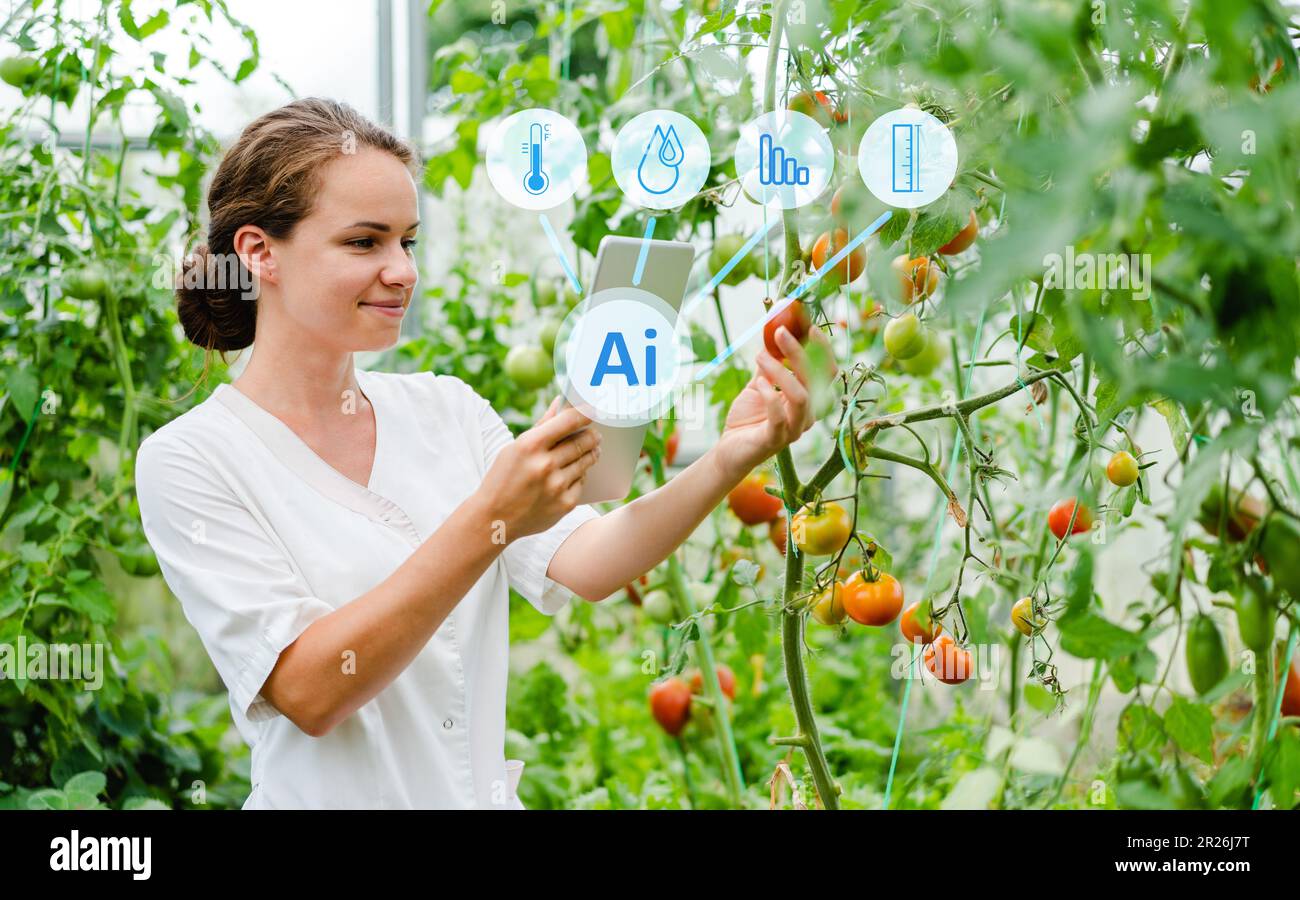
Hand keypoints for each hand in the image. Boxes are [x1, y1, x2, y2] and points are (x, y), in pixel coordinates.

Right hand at [477, 397, 601, 541]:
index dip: (586, 413)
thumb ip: (542, 426)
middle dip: (593, 436)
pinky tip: (574, 474)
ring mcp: (556, 486)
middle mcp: (545, 465)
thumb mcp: (515, 448)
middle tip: (596, 434)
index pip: (568, 421)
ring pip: (585, 462)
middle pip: (583, 442)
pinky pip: (581, 483)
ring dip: (591, 454)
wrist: (494, 519)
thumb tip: (561, 402)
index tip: (594, 410)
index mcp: (530, 445)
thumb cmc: (503, 478)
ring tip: (591, 450)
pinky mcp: (564, 504)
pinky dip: (579, 476)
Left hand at [712, 325, 835, 480]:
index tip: (808, 326)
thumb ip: (769, 364)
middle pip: (816, 379)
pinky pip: (779, 417)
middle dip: (799, 351)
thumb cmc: (749, 417)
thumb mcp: (759, 384)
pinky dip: (769, 395)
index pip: (826, 372)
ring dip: (781, 371)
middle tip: (779, 332)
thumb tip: (772, 334)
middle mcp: (807, 414)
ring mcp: (794, 429)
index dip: (822, 348)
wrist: (730, 449)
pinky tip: (758, 383)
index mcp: (809, 399)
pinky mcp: (775, 440)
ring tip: (760, 356)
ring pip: (801, 396)